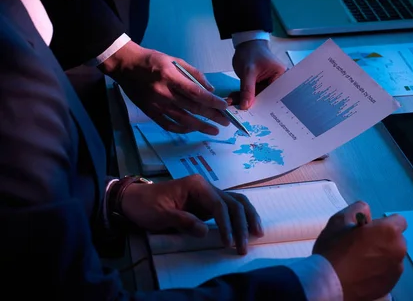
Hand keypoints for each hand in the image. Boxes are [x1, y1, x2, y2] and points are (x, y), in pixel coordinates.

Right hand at [101, 41, 228, 133]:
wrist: (125, 65)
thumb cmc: (152, 61)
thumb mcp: (175, 60)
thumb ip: (194, 74)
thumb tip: (210, 89)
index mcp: (170, 77)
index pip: (196, 93)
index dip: (212, 101)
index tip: (224, 106)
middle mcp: (163, 93)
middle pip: (192, 108)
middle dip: (212, 116)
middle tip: (225, 122)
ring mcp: (156, 105)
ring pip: (182, 120)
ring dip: (200, 127)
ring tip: (214, 130)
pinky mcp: (150, 112)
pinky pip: (168, 125)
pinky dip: (182, 129)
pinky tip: (193, 129)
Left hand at [120, 174, 262, 254]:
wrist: (135, 200)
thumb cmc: (147, 205)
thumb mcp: (161, 215)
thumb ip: (183, 221)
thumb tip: (205, 231)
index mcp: (197, 185)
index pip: (219, 205)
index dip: (226, 224)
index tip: (228, 242)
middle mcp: (207, 187)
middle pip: (233, 202)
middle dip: (242, 224)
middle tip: (245, 246)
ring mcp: (209, 194)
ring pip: (237, 202)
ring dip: (248, 217)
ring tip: (258, 234)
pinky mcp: (208, 204)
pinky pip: (230, 208)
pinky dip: (241, 217)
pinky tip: (249, 227)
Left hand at [231, 40, 285, 109]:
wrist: (246, 43)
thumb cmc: (251, 52)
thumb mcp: (248, 71)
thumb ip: (247, 89)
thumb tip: (245, 107)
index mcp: (280, 77)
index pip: (275, 96)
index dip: (266, 106)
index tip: (256, 116)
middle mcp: (276, 82)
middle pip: (266, 98)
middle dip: (254, 106)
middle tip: (242, 114)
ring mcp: (266, 84)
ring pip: (256, 97)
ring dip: (244, 101)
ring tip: (233, 106)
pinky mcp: (258, 85)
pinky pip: (251, 93)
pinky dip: (242, 96)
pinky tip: (232, 100)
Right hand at [313, 202, 407, 300]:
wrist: (329, 285)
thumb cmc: (334, 249)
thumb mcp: (340, 220)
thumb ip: (357, 209)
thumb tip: (366, 212)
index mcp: (389, 231)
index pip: (398, 221)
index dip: (383, 223)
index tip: (369, 229)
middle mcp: (398, 250)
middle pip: (396, 240)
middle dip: (384, 240)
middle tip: (363, 245)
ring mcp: (396, 270)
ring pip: (392, 257)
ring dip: (382, 256)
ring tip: (361, 262)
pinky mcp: (390, 286)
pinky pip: (388, 272)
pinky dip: (379, 271)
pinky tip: (362, 273)